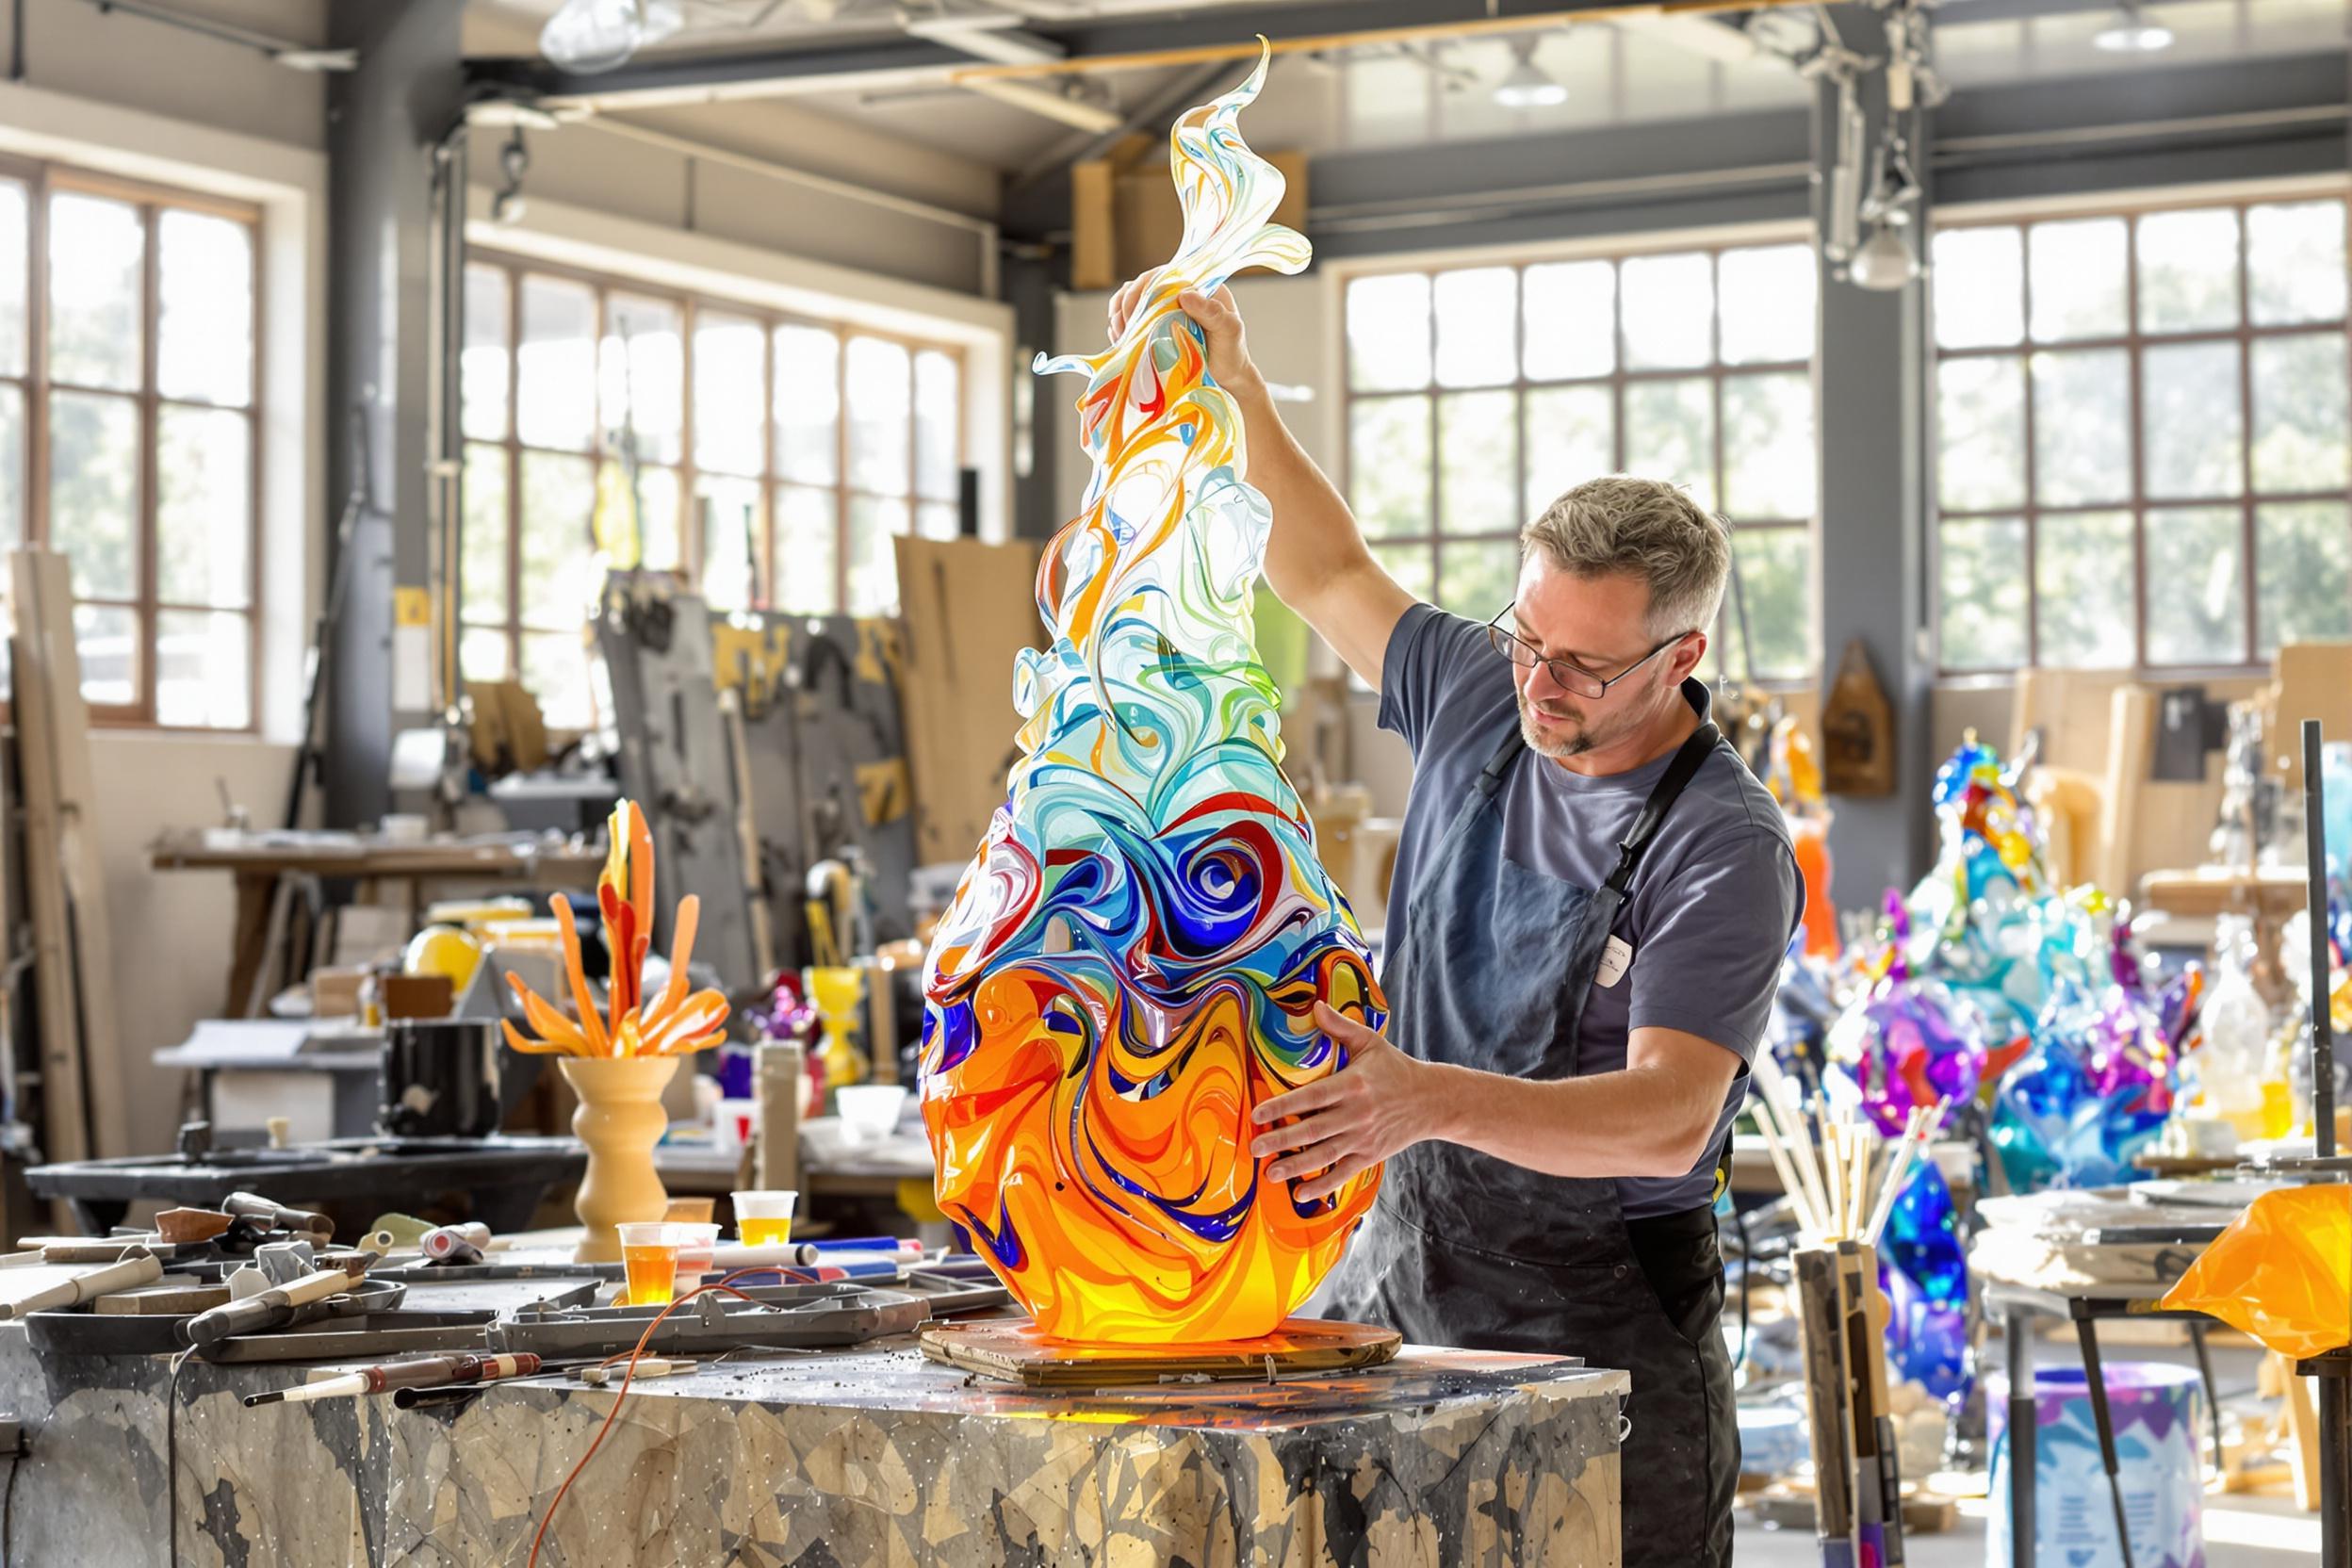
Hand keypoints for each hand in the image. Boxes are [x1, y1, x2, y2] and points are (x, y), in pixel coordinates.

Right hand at [1107, 269, 1259, 392]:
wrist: (1226, 380)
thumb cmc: (1231, 355)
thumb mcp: (1229, 332)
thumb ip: (1213, 312)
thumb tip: (1185, 295)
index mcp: (1199, 285)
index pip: (1165, 275)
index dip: (1145, 288)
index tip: (1136, 311)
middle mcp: (1179, 292)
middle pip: (1143, 285)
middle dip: (1128, 303)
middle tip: (1125, 327)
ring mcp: (1164, 309)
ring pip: (1132, 299)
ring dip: (1120, 314)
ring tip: (1120, 335)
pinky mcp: (1154, 325)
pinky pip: (1130, 318)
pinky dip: (1119, 326)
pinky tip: (1119, 339)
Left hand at [1249, 1003, 1432, 1203]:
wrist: (1430, 1100)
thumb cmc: (1395, 1068)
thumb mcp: (1371, 1042)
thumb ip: (1340, 1027)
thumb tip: (1315, 1006)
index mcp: (1353, 1084)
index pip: (1312, 1096)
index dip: (1284, 1105)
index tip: (1259, 1113)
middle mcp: (1357, 1113)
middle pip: (1313, 1129)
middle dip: (1281, 1140)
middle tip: (1254, 1146)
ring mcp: (1363, 1137)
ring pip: (1324, 1155)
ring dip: (1295, 1166)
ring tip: (1270, 1173)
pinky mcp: (1370, 1155)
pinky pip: (1343, 1173)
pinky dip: (1322, 1185)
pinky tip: (1300, 1194)